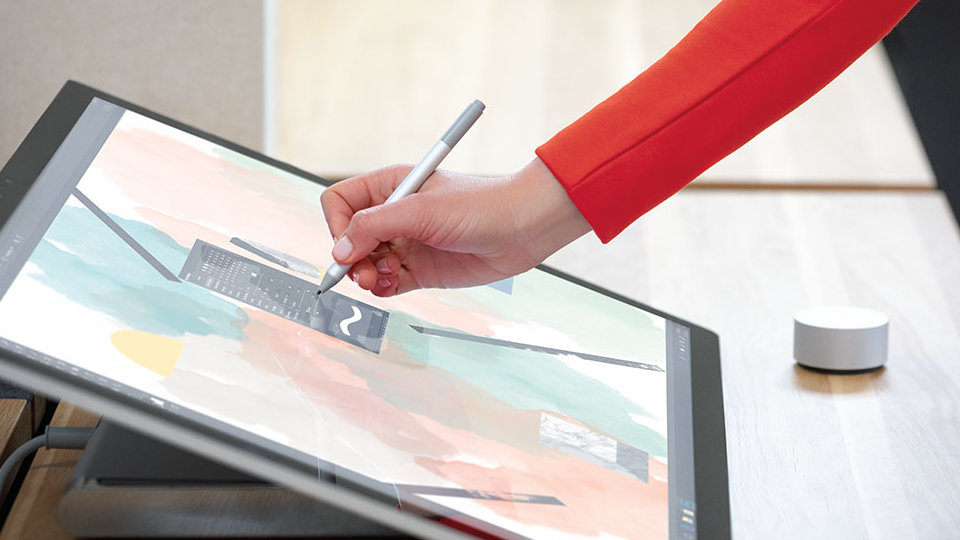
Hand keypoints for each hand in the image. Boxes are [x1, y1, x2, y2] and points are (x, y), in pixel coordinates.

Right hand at [320, 158, 590, 296]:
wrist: (521, 229)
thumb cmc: (479, 206)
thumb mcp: (421, 210)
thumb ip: (375, 227)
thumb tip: (340, 251)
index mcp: (389, 187)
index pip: (340, 202)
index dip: (337, 225)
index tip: (349, 247)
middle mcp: (394, 215)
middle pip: (348, 239)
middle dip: (352, 259)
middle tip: (365, 274)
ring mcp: (406, 243)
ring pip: (365, 265)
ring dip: (366, 276)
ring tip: (381, 280)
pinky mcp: (420, 269)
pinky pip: (387, 283)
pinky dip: (383, 289)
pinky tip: (391, 286)